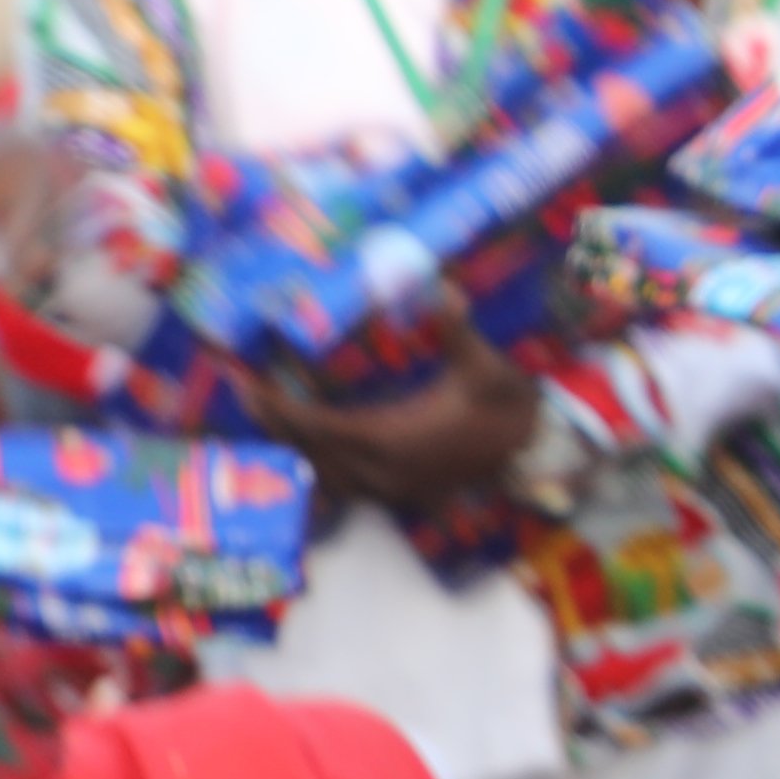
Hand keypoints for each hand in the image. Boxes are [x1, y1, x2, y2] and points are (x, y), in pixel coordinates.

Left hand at [259, 329, 546, 517]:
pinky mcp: (400, 492)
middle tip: (242, 389)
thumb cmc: (507, 406)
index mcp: (392, 438)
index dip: (276, 406)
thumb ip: (455, 329)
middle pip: (306, 451)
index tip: (246, 382)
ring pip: (321, 474)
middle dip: (271, 422)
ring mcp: (390, 487)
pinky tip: (308, 447)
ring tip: (267, 415)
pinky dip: (317, 467)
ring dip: (290, 447)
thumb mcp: (484, 366)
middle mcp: (382, 470)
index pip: (316, 425)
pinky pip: (343, 485)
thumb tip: (438, 285)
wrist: (536, 449)